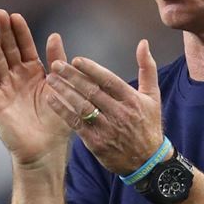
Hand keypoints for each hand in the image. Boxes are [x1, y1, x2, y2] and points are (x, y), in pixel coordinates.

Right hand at [0, 10, 70, 169]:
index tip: (15, 15)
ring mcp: (3, 88)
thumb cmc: (57, 121)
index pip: (24, 47)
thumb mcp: (60, 86)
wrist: (46, 149)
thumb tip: (54, 35)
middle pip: (7, 49)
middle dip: (3, 31)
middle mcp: (16, 78)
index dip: (19, 32)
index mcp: (33, 73)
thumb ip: (57, 61)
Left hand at [43, 39, 163, 175]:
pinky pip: (76, 123)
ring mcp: (107, 129)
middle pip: (92, 91)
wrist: (147, 161)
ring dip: (64, 91)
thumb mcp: (153, 96)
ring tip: (50, 79)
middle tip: (55, 65)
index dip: (91, 69)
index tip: (75, 60)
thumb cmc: (148, 124)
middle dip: (72, 77)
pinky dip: (62, 111)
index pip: (108, 80)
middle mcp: (119, 113)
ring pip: (82, 106)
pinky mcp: (96, 142)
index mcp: (132, 99)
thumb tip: (143, 43)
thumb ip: (147, 68)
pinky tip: (51, 99)